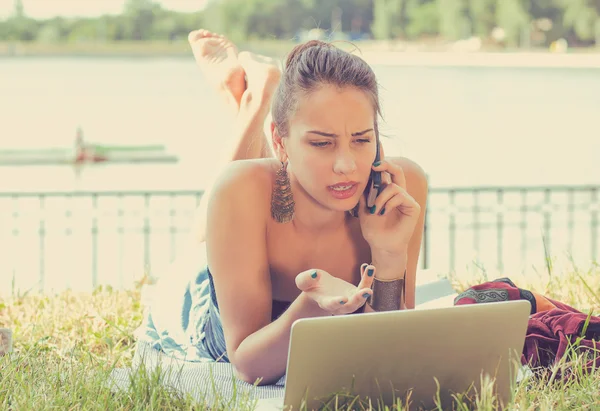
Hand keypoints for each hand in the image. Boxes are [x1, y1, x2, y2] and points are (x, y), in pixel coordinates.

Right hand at [295, 264, 375, 314]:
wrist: (319, 288)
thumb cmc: (311, 285)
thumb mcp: (303, 281)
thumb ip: (306, 279)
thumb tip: (315, 274)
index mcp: (324, 302)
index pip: (331, 305)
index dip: (336, 303)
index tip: (343, 299)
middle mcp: (339, 304)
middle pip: (351, 306)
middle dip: (359, 299)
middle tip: (367, 291)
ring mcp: (349, 299)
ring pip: (361, 296)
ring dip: (367, 284)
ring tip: (370, 269)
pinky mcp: (355, 292)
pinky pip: (363, 286)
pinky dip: (366, 277)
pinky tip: (367, 267)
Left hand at [358, 143, 420, 257]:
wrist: (381, 245)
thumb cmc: (373, 228)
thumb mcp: (364, 208)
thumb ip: (365, 193)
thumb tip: (360, 175)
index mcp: (386, 191)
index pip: (385, 172)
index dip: (382, 160)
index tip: (377, 146)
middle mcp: (398, 192)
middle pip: (396, 171)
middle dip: (386, 164)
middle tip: (375, 164)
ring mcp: (406, 199)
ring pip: (394, 186)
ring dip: (381, 197)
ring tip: (375, 209)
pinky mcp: (413, 207)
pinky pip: (400, 196)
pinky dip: (388, 203)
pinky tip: (383, 212)